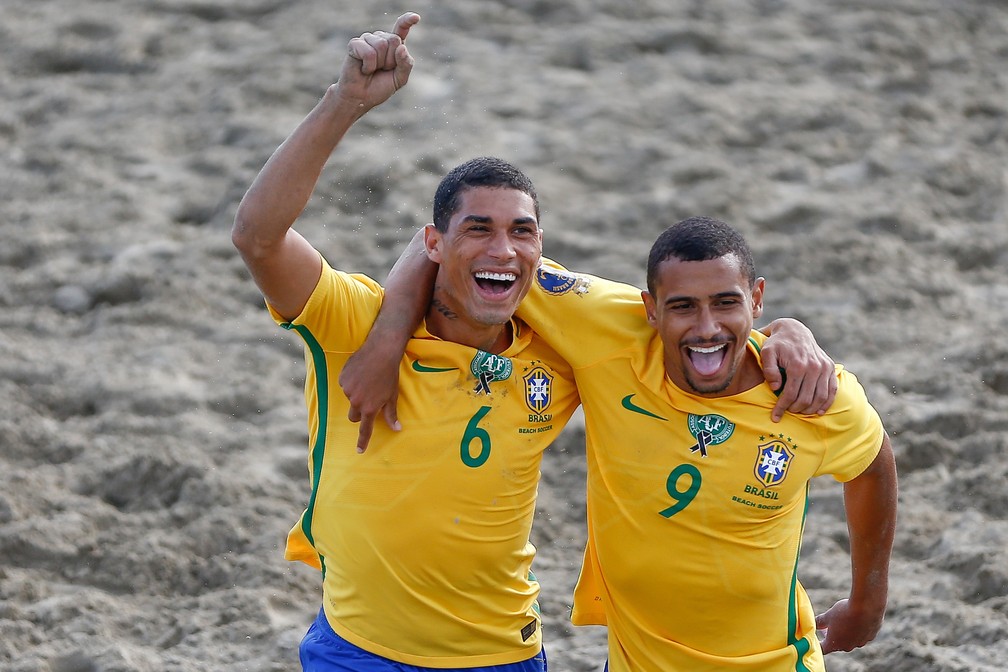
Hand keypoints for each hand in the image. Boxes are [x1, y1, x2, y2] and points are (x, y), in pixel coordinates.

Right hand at [335, 12, 419, 112]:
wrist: (360, 97)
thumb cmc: (379, 87)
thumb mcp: (400, 79)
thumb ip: (405, 64)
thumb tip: (401, 48)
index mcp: (394, 46)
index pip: (401, 29)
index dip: (407, 21)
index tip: (416, 18)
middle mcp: (381, 39)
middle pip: (394, 39)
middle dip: (391, 60)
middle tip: (382, 70)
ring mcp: (367, 39)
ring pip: (381, 44)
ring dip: (379, 63)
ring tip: (372, 70)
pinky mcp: (355, 44)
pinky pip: (368, 51)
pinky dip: (368, 65)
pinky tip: (364, 69)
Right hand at [339, 337, 403, 452]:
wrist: (381, 351)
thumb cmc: (390, 374)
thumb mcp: (392, 395)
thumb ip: (391, 414)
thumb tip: (397, 429)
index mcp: (370, 408)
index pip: (365, 429)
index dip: (362, 441)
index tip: (359, 450)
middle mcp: (356, 401)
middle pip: (353, 416)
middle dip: (359, 412)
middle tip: (369, 400)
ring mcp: (347, 389)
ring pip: (350, 397)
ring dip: (357, 393)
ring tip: (368, 379)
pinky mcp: (342, 378)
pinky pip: (345, 384)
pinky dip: (351, 381)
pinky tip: (361, 372)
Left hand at [760, 318, 837, 420]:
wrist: (794, 331)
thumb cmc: (777, 344)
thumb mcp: (766, 352)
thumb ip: (768, 370)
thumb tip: (775, 387)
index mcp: (797, 365)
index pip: (790, 394)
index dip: (782, 408)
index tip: (775, 417)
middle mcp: (814, 367)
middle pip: (805, 398)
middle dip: (795, 409)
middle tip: (787, 412)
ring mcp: (824, 367)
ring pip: (820, 397)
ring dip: (810, 409)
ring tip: (799, 412)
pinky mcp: (830, 368)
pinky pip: (832, 390)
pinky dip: (826, 403)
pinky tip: (819, 411)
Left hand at [815, 598, 884, 653]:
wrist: (867, 607)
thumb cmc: (844, 612)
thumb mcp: (828, 615)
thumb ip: (820, 622)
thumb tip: (813, 623)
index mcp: (835, 643)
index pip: (823, 648)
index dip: (818, 644)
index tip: (815, 638)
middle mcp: (848, 646)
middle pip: (837, 644)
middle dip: (831, 635)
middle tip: (827, 626)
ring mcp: (860, 642)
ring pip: (850, 639)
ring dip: (845, 632)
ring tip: (843, 620)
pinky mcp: (870, 636)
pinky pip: (861, 634)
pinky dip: (857, 629)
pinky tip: (857, 618)